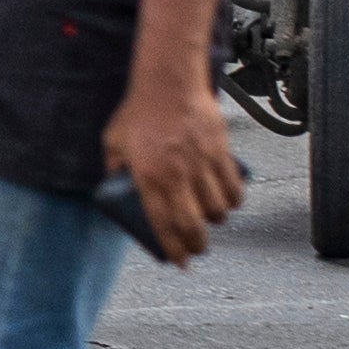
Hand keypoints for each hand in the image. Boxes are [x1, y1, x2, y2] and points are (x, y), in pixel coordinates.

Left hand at [105, 71, 247, 263]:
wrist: (169, 84)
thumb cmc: (138, 113)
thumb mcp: (113, 142)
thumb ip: (114, 167)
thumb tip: (114, 186)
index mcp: (148, 176)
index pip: (163, 223)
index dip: (173, 248)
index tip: (178, 263)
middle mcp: (177, 175)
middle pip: (194, 224)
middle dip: (197, 245)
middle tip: (196, 250)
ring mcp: (202, 165)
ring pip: (218, 209)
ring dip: (215, 220)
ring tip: (208, 220)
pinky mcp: (221, 153)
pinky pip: (234, 188)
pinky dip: (233, 201)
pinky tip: (227, 202)